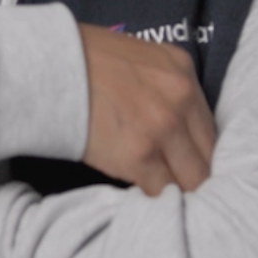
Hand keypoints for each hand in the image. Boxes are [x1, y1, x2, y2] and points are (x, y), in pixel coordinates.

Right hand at [78, 24, 214, 196]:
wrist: (47, 66)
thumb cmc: (84, 62)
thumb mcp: (140, 59)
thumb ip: (165, 88)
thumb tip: (175, 129)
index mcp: (183, 71)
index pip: (210, 128)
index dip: (199, 152)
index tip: (187, 165)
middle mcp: (181, 98)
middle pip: (208, 157)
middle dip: (194, 174)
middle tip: (178, 187)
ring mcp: (162, 127)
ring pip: (191, 180)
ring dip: (176, 190)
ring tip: (161, 196)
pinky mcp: (139, 155)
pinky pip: (160, 191)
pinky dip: (153, 198)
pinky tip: (142, 197)